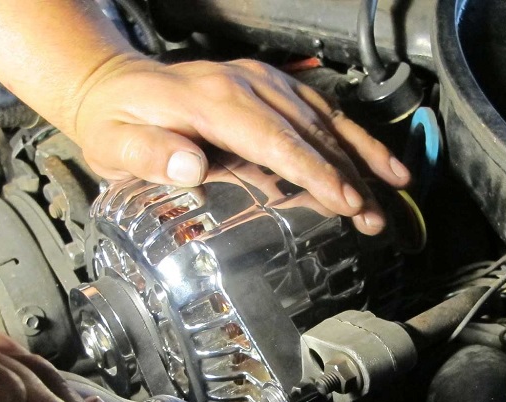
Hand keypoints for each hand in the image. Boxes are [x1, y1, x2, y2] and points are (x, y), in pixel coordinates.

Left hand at [67, 55, 410, 234]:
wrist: (112, 83)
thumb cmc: (115, 121)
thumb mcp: (114, 142)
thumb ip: (148, 154)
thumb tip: (191, 167)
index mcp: (211, 99)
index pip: (274, 139)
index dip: (313, 171)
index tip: (344, 201)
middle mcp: (244, 83)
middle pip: (309, 131)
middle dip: (348, 175)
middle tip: (374, 216)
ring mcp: (260, 81)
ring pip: (323, 117)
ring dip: (360, 156)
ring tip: (393, 191)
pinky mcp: (268, 85)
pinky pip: (318, 108)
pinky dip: (350, 135)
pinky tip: (374, 159)